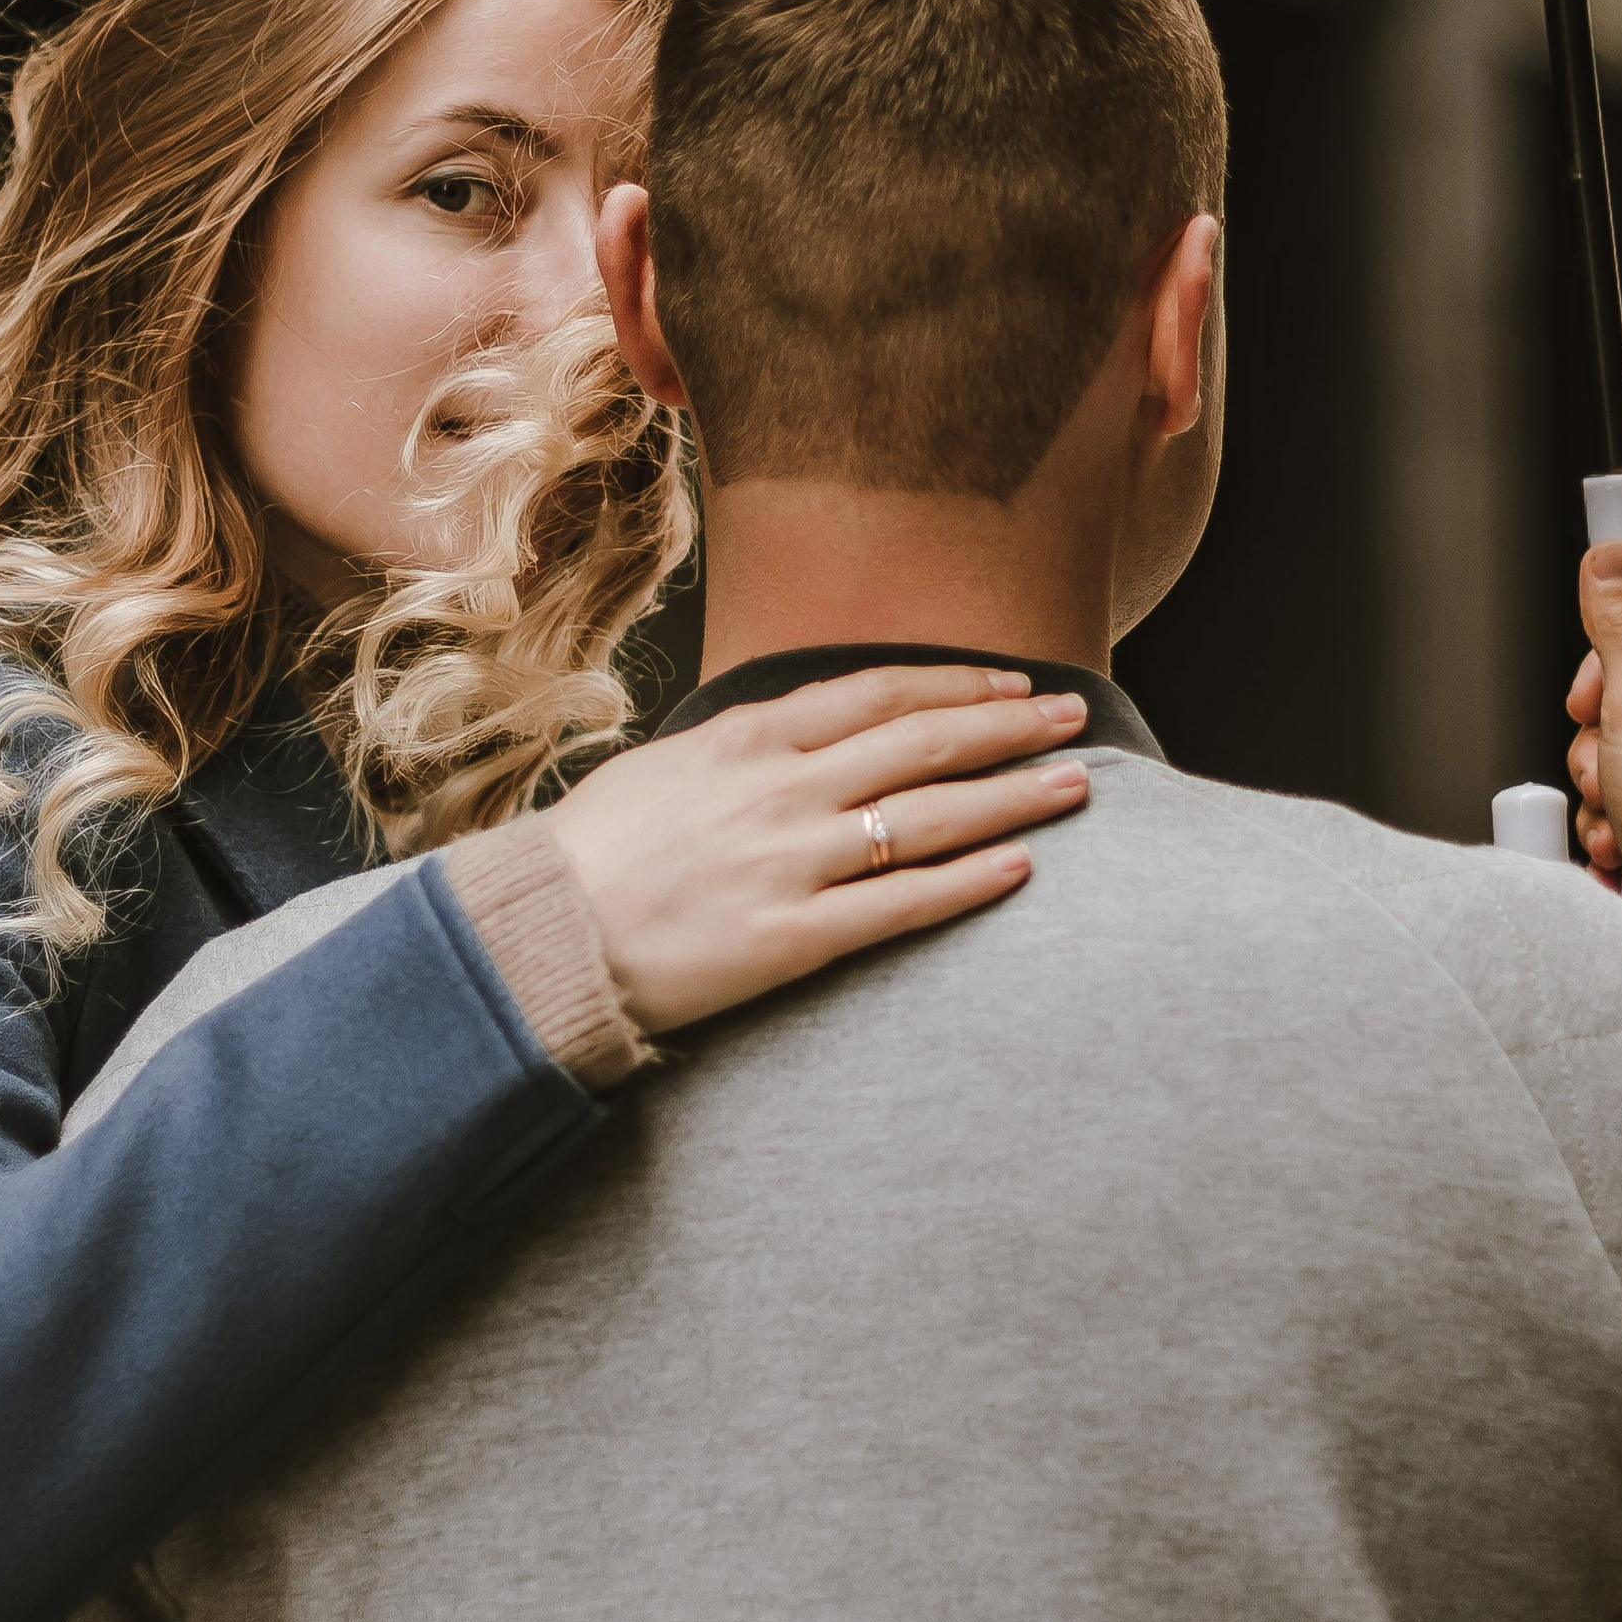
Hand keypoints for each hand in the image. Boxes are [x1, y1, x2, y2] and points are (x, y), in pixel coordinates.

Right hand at [541, 665, 1089, 1035]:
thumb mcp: (669, 766)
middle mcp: (784, 788)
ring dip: (1013, 796)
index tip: (1012, 685)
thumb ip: (745, 748)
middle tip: (1074, 718)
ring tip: (1075, 784)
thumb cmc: (596, 851)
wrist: (546, 934)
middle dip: (1010, 728)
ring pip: (931, 816)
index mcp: (749, 736)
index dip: (957, 686)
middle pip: (924, 743)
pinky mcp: (797, 936)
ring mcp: (795, 861)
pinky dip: (970, 881)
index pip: (879, 694)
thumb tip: (804, 735)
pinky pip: (903, 903)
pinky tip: (1022, 866)